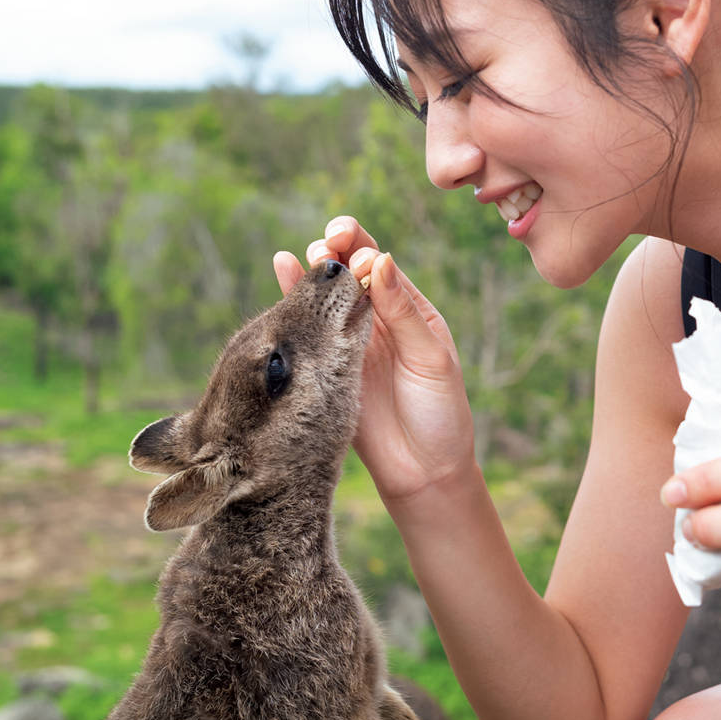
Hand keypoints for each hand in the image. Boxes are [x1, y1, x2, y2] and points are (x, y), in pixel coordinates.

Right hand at [273, 217, 474, 504]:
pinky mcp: (324, 364)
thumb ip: (403, 312)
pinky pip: (306, 324)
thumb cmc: (440, 414)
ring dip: (314, 268)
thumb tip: (380, 259)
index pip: (381, 264)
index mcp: (409, 311)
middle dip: (336, 250)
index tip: (358, 253)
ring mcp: (346, 341)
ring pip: (324, 293)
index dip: (365, 248)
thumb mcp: (431, 360)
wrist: (422, 473)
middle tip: (327, 246)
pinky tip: (280, 264)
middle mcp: (376, 319)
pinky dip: (292, 293)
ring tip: (305, 255)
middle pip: (349, 270)